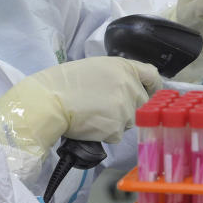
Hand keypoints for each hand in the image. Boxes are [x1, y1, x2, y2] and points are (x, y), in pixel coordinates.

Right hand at [0, 57, 161, 153]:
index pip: (153, 76)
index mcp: (125, 68)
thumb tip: (130, 89)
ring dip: (116, 121)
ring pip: (130, 120)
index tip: (150, 92)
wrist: (49, 101)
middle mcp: (130, 86)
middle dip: (128, 107)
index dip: (153, 86)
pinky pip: (117, 134)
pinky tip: (90, 124)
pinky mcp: (117, 127)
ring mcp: (125, 108)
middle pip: (142, 103)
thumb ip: (118, 76)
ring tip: (93, 114)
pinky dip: (105, 133)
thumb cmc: (65, 83)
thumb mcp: (96, 67)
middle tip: (105, 107)